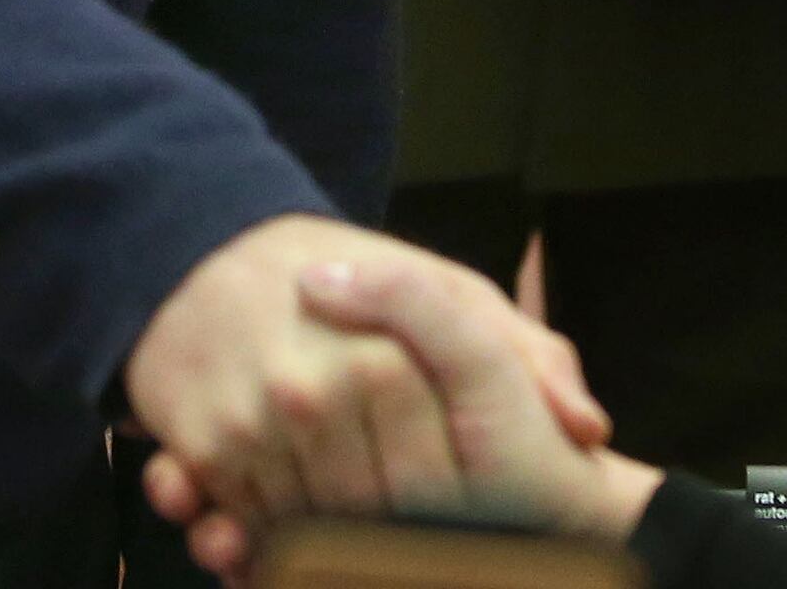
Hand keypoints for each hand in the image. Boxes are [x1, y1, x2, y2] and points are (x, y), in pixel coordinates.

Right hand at [170, 261, 657, 579]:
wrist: (212, 242)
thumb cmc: (349, 272)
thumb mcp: (456, 293)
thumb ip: (530, 357)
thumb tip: (588, 429)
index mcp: (386, 364)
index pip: (425, 492)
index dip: (436, 511)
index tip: (442, 510)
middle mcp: (313, 395)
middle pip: (360, 521)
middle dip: (373, 533)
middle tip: (382, 525)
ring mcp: (251, 425)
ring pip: (296, 534)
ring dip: (310, 542)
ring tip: (328, 521)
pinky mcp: (198, 445)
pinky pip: (233, 524)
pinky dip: (249, 535)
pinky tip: (267, 518)